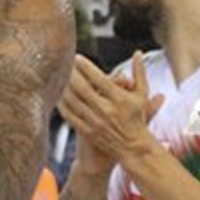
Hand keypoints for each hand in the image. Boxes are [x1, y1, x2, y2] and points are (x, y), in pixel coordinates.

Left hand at [59, 53, 163, 167]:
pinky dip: (62, 103)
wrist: (132, 147)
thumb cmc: (137, 118)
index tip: (76, 57)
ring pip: (73, 100)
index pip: (99, 79)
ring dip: (63, 86)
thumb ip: (139, 73)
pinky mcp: (87, 131)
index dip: (86, 67)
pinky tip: (57, 94)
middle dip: (71, 73)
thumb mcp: (142, 95)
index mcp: (119, 99)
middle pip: (82, 88)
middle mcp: (106, 110)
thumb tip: (138, 52)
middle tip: (63, 62)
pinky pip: (69, 115)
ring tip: (57, 75)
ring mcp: (95, 121)